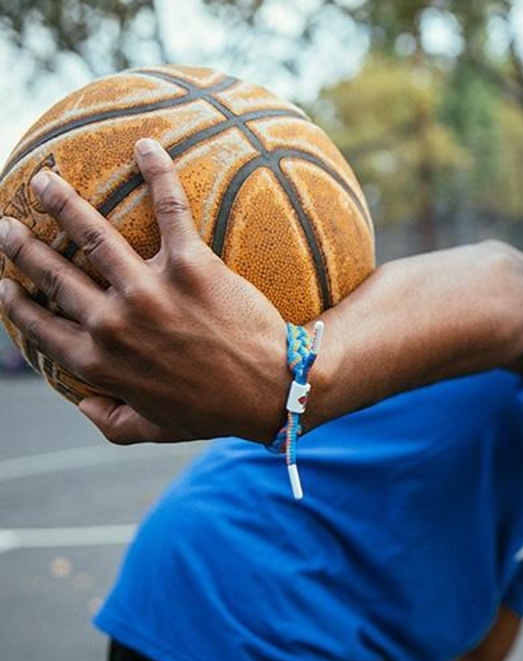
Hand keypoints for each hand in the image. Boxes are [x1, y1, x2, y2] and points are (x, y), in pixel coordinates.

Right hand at [0, 139, 288, 444]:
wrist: (272, 393)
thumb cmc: (214, 412)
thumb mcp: (155, 429)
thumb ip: (111, 421)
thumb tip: (82, 404)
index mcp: (99, 363)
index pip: (41, 327)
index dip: (16, 304)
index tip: (4, 285)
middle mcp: (113, 323)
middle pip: (54, 274)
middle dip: (22, 247)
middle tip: (6, 226)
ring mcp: (149, 290)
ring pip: (92, 234)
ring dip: (63, 203)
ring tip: (45, 182)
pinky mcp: (191, 266)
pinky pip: (170, 208)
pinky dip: (158, 172)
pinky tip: (147, 146)